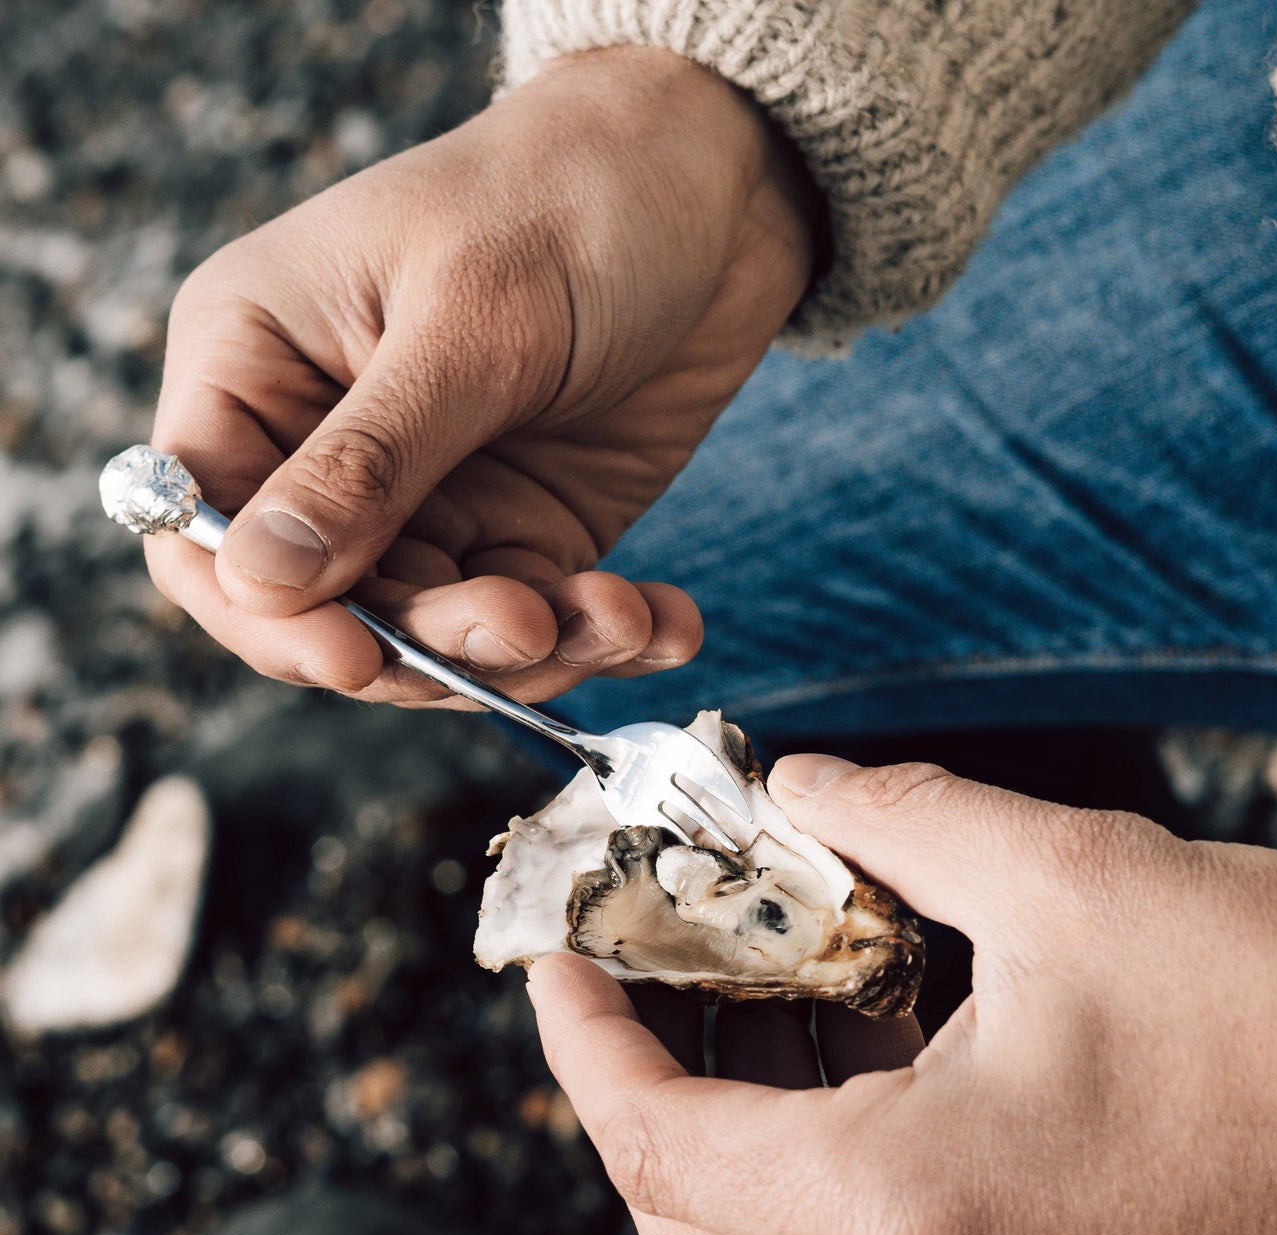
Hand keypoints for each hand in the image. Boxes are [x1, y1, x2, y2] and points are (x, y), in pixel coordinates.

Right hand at [145, 47, 815, 702]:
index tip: (354, 656)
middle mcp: (333, 447)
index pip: (207, 531)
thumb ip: (367, 460)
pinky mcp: (531, 525)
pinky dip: (604, 636)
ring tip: (617, 617)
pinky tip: (665, 623)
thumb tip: (257, 578)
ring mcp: (438, 496)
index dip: (268, 615)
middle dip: (433, 642)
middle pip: (335, 608)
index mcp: (260, 366)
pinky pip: (545, 616)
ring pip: (445, 633)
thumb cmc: (568, 199)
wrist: (710, 176)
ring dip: (534, 650)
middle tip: (525, 626)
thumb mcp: (466, 323)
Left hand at [527, 755, 1276, 1234]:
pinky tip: (854, 1036)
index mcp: (914, 1218)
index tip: (555, 954)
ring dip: (730, 1121)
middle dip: (638, 1088)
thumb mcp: (1073, 876)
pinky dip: (820, 1153)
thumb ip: (898, 816)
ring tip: (745, 981)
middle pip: (692, 1230)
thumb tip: (800, 788)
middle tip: (639, 967)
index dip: (581, 1042)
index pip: (658, 1149)